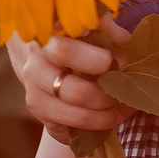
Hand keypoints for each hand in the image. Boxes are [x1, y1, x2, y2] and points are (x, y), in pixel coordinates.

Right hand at [10, 25, 131, 141]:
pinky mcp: (39, 114)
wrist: (44, 59)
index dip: (98, 60)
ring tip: (121, 106)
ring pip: (78, 114)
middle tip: (124, 88)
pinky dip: (97, 124)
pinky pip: (72, 127)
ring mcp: (35, 94)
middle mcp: (36, 68)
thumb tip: (123, 40)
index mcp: (49, 41)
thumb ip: (106, 30)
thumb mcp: (91, 30)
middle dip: (108, 93)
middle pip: (77, 91)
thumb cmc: (77, 42)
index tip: (120, 61)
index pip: (65, 52)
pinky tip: (108, 115)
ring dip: (107, 114)